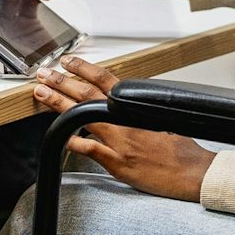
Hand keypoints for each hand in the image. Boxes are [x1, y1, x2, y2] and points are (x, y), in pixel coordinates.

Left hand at [29, 55, 215, 201]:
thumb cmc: (180, 149)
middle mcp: (125, 121)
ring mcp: (119, 141)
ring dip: (58, 102)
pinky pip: (89, 149)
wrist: (193, 172)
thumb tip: (118, 103)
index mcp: (136, 108)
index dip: (84, 68)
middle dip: (62, 81)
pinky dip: (73, 141)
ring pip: (83, 115)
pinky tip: (61, 135)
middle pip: (87, 94)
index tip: (68, 61)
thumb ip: (136, 110)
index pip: (106, 79)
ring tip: (42, 93)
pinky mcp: (117, 162)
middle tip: (44, 73)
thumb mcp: (159, 119)